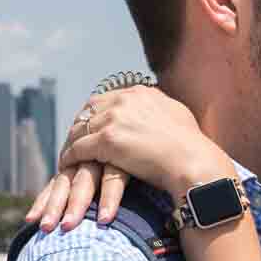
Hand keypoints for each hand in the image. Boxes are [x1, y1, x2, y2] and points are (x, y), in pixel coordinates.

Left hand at [24, 86, 220, 232]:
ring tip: (67, 156)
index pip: (106, 99)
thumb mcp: (176, 117)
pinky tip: (66, 166)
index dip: (95, 114)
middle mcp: (124, 100)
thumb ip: (161, 111)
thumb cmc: (191, 148)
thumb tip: (161, 111)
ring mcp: (114, 118)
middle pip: (89, 111)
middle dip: (79, 126)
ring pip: (80, 129)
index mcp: (139, 93)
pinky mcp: (107, 140)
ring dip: (72, 143)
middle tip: (73, 141)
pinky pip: (79, 149)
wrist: (193, 162)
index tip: (90, 126)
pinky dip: (70, 158)